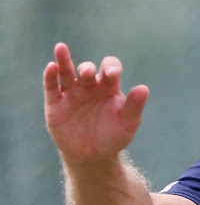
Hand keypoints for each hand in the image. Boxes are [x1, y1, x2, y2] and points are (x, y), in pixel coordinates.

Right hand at [43, 42, 149, 164]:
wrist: (93, 156)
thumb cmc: (113, 137)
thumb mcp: (127, 123)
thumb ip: (134, 106)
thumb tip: (144, 88)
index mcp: (109, 87)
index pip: (110, 68)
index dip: (111, 67)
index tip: (112, 74)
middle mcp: (90, 86)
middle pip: (88, 70)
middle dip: (88, 69)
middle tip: (88, 74)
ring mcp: (72, 93)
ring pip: (66, 72)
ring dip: (64, 61)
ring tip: (61, 48)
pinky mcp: (56, 104)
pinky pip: (52, 86)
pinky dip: (50, 76)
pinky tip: (51, 67)